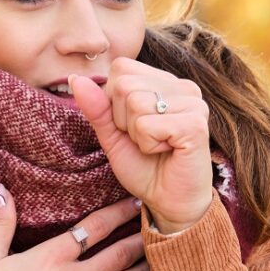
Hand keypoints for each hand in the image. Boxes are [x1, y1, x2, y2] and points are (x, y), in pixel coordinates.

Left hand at [69, 58, 212, 233]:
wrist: (169, 202)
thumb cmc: (145, 167)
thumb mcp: (113, 135)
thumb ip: (96, 107)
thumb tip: (74, 79)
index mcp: (166, 82)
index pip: (121, 68)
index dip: (114, 102)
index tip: (135, 127)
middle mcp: (184, 87)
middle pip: (124, 85)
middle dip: (124, 120)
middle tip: (147, 140)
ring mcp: (193, 103)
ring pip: (134, 103)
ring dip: (136, 134)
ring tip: (157, 146)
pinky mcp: (195, 124)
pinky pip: (147, 125)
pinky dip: (148, 145)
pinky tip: (167, 151)